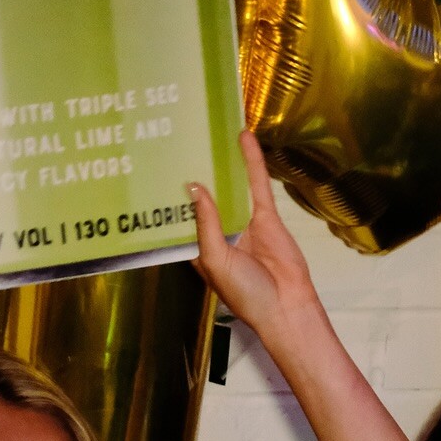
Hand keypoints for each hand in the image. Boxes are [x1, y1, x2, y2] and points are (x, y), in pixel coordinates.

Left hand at [190, 131, 321, 340]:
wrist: (287, 306)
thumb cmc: (246, 293)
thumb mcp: (217, 260)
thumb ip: (206, 224)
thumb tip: (194, 188)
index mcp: (199, 248)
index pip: (181, 217)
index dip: (169, 197)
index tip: (154, 171)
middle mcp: (218, 232)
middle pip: (204, 197)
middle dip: (193, 173)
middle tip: (177, 141)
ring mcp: (242, 222)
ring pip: (229, 186)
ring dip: (221, 163)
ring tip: (207, 133)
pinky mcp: (266, 216)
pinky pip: (256, 185)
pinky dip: (251, 162)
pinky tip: (244, 140)